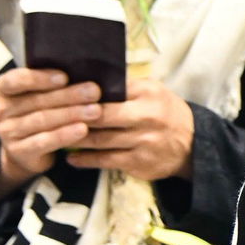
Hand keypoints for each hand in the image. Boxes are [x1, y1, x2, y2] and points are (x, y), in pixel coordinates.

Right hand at [0, 67, 104, 194]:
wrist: (25, 149)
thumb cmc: (36, 110)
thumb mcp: (38, 93)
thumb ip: (52, 82)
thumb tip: (84, 70)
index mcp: (2, 88)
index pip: (16, 80)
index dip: (40, 78)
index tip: (65, 77)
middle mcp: (0, 110)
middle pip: (37, 100)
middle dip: (68, 95)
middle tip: (94, 91)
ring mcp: (7, 132)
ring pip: (42, 120)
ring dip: (71, 114)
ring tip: (95, 111)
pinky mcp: (18, 151)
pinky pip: (44, 141)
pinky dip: (64, 135)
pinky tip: (82, 129)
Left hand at [64, 80, 194, 180]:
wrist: (193, 145)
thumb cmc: (165, 113)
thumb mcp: (153, 92)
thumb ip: (125, 88)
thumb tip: (88, 82)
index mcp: (148, 94)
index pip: (110, 90)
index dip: (83, 94)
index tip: (61, 94)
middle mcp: (147, 117)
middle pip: (101, 116)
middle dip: (75, 116)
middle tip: (51, 116)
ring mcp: (143, 141)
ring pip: (100, 140)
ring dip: (75, 139)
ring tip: (55, 136)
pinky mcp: (138, 163)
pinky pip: (105, 160)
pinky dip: (85, 159)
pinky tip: (72, 158)